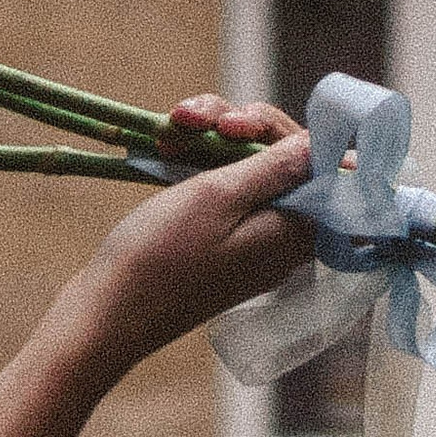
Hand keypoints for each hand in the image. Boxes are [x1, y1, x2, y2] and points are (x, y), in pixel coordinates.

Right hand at [62, 98, 313, 378]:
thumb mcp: (219, 196)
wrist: (106, 314)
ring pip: (252, 169)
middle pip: (289, 162)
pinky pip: (226, 190)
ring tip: (174, 126)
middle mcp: (280, 242)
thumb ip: (278, 168)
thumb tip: (329, 149)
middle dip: (246, 128)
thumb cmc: (161, 257)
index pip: (327, 170)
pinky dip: (202, 163)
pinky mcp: (220, 244)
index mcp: (292, 233)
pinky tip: (169, 149)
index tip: (247, 126)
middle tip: (203, 121)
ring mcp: (250, 244)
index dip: (295, 135)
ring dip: (216, 138)